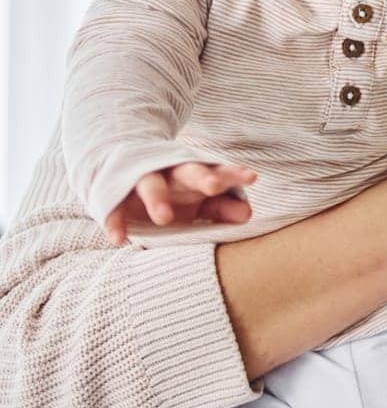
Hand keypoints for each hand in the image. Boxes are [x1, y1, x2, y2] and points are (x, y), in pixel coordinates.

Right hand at [103, 162, 256, 245]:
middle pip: (186, 170)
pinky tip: (119, 238)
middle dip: (200, 177)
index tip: (252, 178)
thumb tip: (246, 214)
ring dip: (156, 198)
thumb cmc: (175, 191)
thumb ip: (222, 206)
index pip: (218, 169)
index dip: (233, 174)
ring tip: (164, 218)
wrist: (125, 170)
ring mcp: (141, 180)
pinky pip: (114, 207)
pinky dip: (115, 221)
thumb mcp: (199, 200)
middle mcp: (169, 172)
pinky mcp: (116, 195)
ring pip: (149, 183)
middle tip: (214, 186)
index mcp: (194, 172)